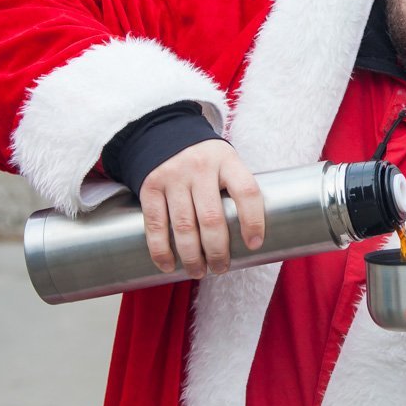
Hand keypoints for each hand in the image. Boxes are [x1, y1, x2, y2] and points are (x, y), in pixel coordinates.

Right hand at [138, 140, 263, 277]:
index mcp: (227, 162)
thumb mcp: (227, 163)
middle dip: (217, 251)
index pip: (246, 191)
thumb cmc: (206, 161)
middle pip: (212, 217)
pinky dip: (161, 250)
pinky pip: (155, 224)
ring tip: (198, 271)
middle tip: (221, 268)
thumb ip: (236, 191)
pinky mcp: (150, 186)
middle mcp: (200, 168)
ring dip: (191, 256)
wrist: (166, 134)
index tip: (254, 245)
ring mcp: (173, 176)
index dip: (253, 221)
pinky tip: (168, 265)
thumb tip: (250, 241)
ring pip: (184, 225)